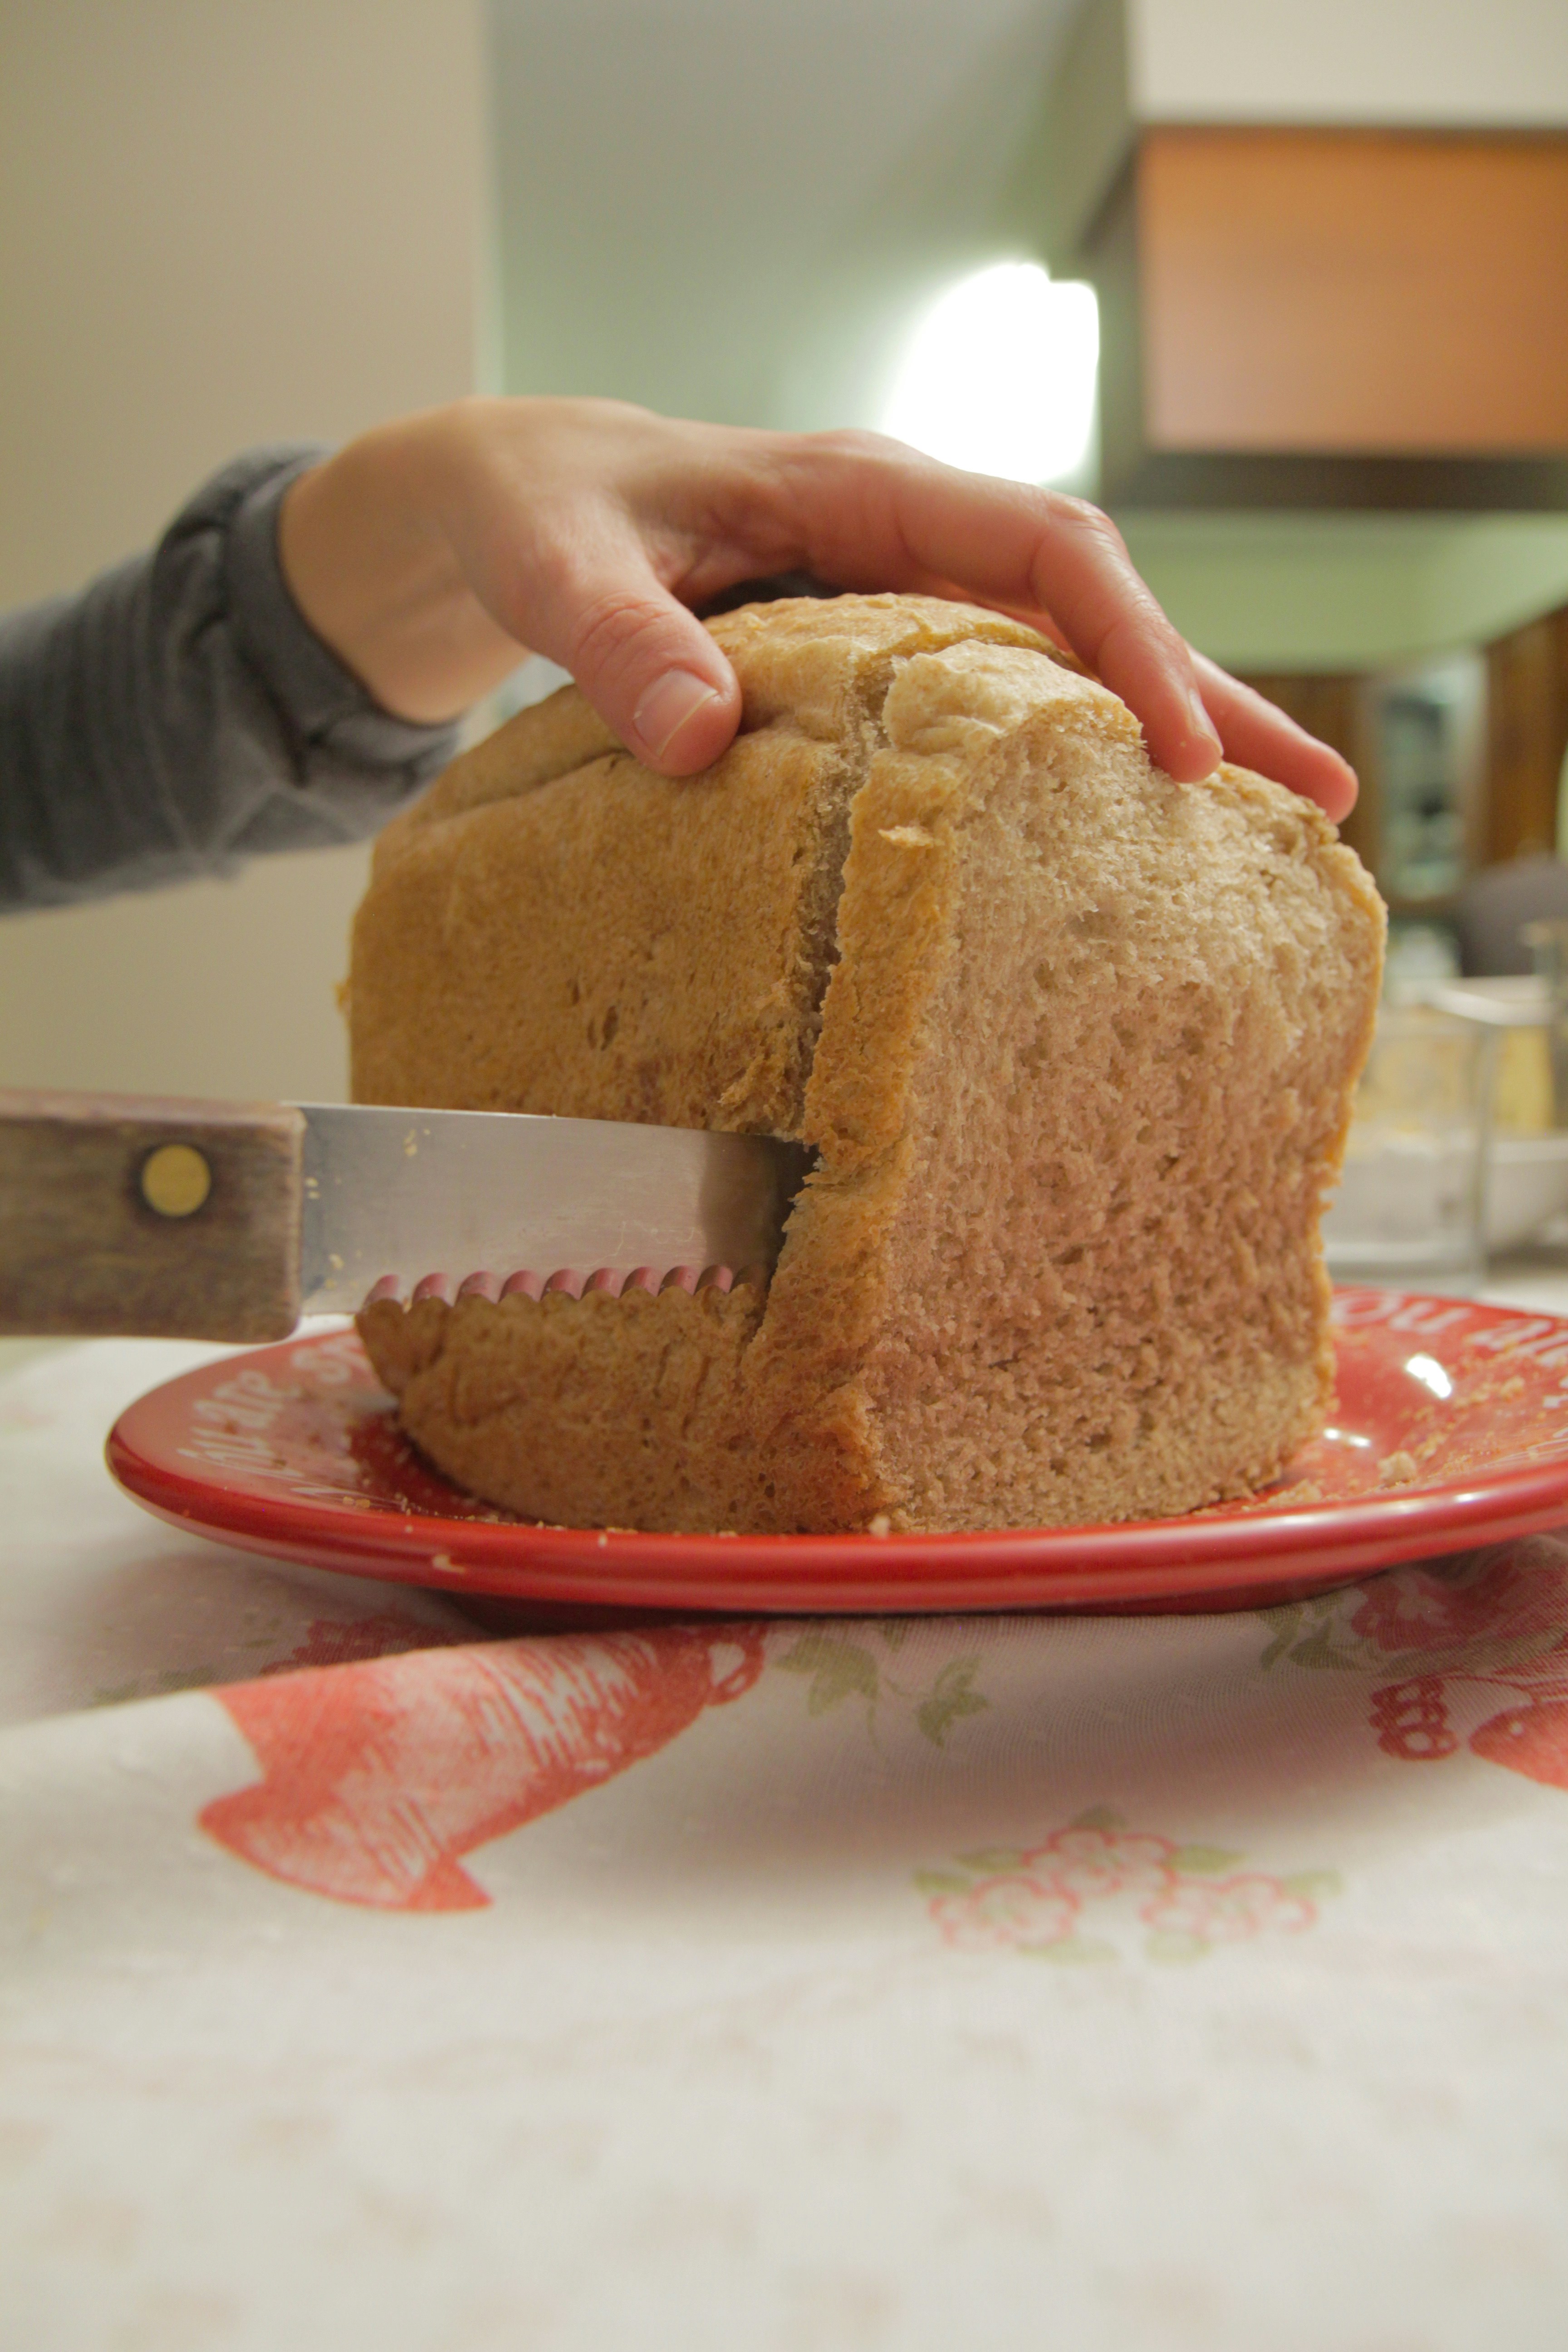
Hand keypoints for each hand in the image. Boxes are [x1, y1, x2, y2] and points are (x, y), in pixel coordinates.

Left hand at [279, 397, 1356, 819]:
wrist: (508, 507)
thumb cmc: (532, 512)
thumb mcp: (550, 563)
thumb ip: (613, 636)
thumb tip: (698, 741)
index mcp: (859, 491)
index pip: (1040, 548)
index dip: (1122, 644)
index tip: (1175, 751)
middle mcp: (906, 543)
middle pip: (1093, 614)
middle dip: (1205, 700)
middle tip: (1320, 801)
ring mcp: (901, 607)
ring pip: (1064, 668)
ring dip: (1166, 742)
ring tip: (1275, 837)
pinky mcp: (881, 667)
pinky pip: (1002, 712)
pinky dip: (1071, 771)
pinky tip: (1124, 844)